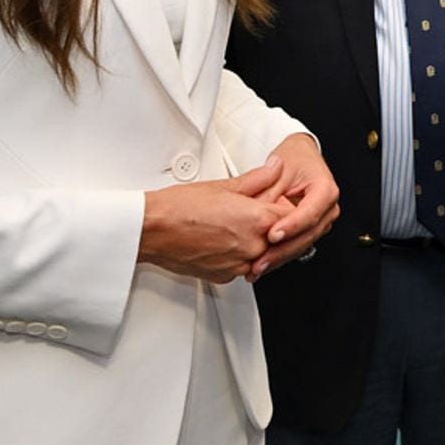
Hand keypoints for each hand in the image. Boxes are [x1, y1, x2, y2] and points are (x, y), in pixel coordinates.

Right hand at [140, 160, 291, 283]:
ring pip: (261, 254)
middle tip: (251, 213)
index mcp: (257, 220)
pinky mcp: (225, 276)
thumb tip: (275, 167)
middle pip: (279, 238)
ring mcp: (239, 265)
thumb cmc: (181, 207)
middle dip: (270, 226)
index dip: (283, 207)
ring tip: (232, 226)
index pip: (290, 217)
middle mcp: (252, 246)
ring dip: (255, 242)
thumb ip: (258, 178)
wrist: (153, 230)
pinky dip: (238, 255)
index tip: (275, 202)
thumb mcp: (224, 185)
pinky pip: (242, 265)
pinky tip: (223, 240)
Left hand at [245, 134, 340, 279]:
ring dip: (280, 258)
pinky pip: (297, 244)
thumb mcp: (278, 170)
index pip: (310, 213)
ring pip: (302, 244)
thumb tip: (255, 216)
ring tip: (257, 267)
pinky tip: (263, 264)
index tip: (272, 235)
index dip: (291, 226)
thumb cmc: (294, 159)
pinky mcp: (310, 229)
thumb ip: (267, 193)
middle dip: (282, 251)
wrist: (301, 157)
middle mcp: (328, 208)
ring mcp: (321, 220)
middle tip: (261, 261)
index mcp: (325, 189)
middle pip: (307, 234)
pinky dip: (280, 255)